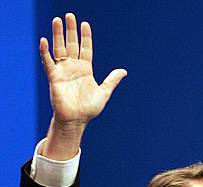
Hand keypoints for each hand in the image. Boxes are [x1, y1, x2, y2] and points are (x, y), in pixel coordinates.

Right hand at [39, 13, 126, 158]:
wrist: (76, 120)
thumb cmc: (89, 109)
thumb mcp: (104, 93)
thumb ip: (112, 80)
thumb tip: (124, 71)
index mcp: (86, 70)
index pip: (86, 49)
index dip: (85, 37)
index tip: (85, 24)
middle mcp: (74, 68)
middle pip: (71, 45)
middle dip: (71, 31)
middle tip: (70, 16)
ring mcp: (63, 72)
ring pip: (59, 49)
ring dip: (58, 35)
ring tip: (57, 21)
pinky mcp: (54, 78)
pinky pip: (48, 63)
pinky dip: (45, 52)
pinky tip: (44, 41)